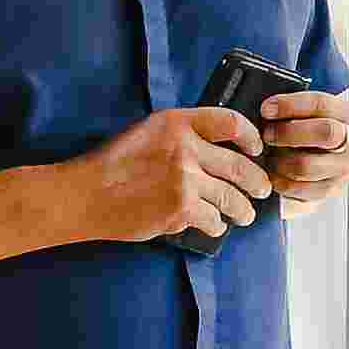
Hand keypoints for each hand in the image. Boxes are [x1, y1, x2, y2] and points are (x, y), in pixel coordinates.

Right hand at [72, 106, 273, 245]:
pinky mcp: (180, 209)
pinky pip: (213, 219)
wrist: (85, 195)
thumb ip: (181, 135)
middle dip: (257, 182)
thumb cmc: (113, 164)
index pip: (230, 122)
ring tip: (245, 214)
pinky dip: (217, 225)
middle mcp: (185, 148)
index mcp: (176, 123)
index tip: (257, 149)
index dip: (251, 136)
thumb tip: (219, 148)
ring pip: (231, 197)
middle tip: (263, 190)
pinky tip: (216, 226)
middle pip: (240, 166)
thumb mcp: (147, 133)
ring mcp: (184, 180)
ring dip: (242, 209)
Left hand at [256, 88, 348, 208]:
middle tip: (267, 134)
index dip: (290, 105)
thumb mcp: (304, 112)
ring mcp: (344, 168)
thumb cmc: (305, 128)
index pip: (321, 104)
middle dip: (289, 133)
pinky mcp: (330, 190)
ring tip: (268, 155)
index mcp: (345, 114)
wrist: (319, 156)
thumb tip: (263, 108)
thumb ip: (289, 107)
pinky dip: (280, 181)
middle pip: (325, 133)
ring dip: (280, 160)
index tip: (266, 109)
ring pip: (307, 165)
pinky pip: (300, 189)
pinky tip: (273, 173)